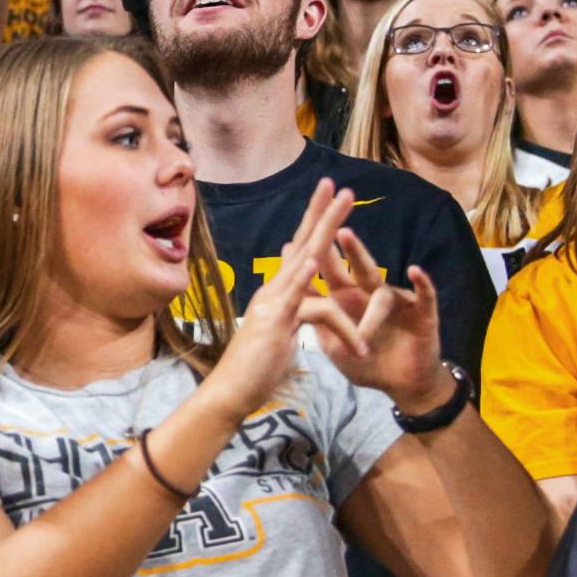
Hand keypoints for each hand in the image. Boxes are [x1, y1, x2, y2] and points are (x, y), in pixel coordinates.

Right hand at [200, 179, 349, 420]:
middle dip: (324, 212)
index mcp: (278, 292)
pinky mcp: (276, 322)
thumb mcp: (278, 331)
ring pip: (307, 258)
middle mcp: (274, 290)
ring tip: (346, 202)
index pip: (301, 250)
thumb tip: (296, 295)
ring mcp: (274, 303)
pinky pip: (297, 297)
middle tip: (342, 185)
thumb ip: (288, 309)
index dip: (315, 222)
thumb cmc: (255, 367)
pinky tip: (316, 258)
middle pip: (305, 243)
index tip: (329, 196)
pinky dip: (306, 276)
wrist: (231, 390)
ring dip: (327, 226)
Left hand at [299, 230, 451, 407]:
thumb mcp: (332, 343)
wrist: (401, 384)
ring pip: (383, 292)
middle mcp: (372, 294)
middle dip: (351, 251)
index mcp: (349, 299)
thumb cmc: (365, 362)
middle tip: (340, 231)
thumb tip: (290, 297)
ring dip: (372, 306)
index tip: (302, 235)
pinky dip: (422, 284)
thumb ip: (314, 320)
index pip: (333, 272)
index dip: (319, 256)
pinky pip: (425, 296)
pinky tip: (416, 271)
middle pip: (359, 268)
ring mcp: (397, 302)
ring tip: (361, 314)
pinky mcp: (422, 314)